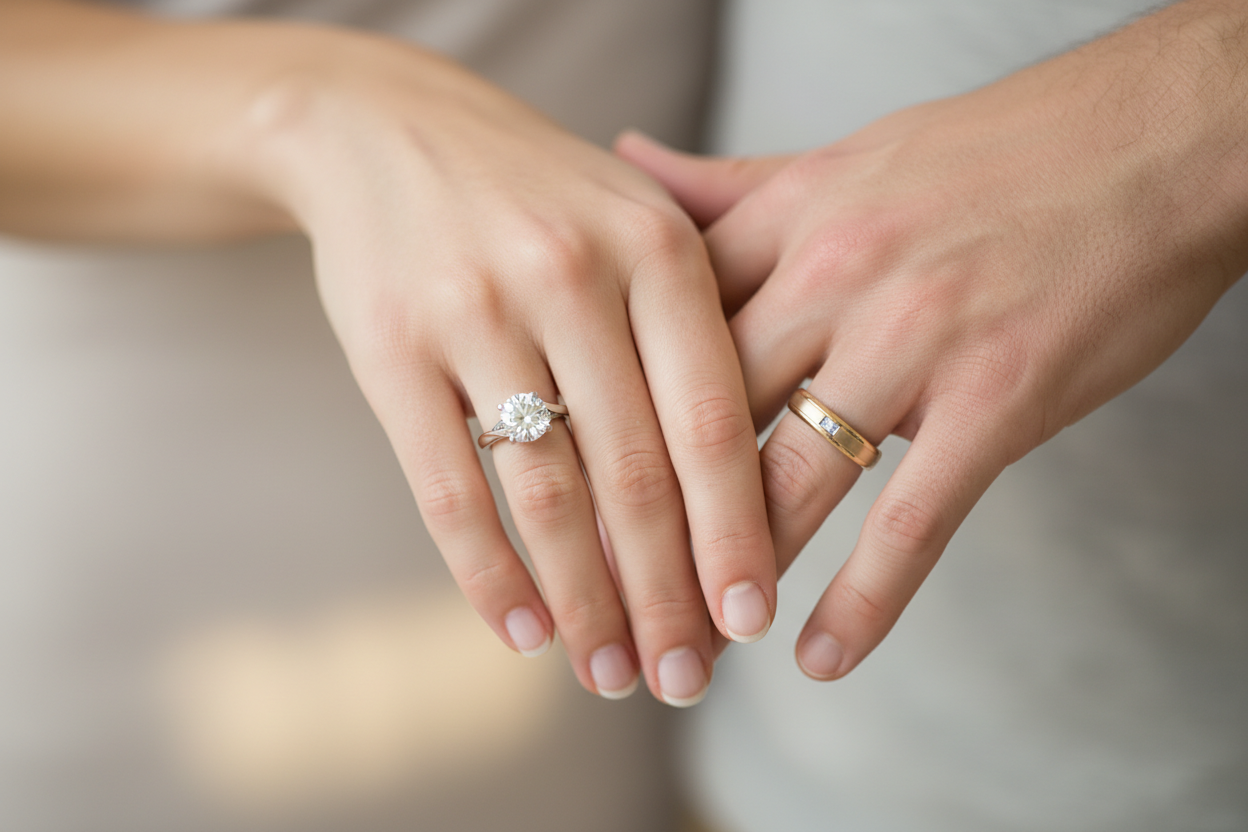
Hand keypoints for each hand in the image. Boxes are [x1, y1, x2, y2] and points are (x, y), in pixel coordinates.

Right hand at [0, 3, 775, 704]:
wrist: (390, 129)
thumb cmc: (543, 198)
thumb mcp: (639, 222)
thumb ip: (698, 330)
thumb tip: (745, 497)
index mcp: (658, 250)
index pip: (713, 421)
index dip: (736, 533)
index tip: (753, 622)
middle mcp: (572, 276)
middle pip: (638, 475)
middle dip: (668, 597)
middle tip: (687, 681)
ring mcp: (476, 311)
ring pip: (549, 494)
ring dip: (587, 604)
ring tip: (611, 676)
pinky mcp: (392, 347)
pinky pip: (449, 486)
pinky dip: (490, 574)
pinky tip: (524, 633)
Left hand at [618, 0, 1247, 679]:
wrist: (1153, 138)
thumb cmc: (992, 151)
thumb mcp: (840, 154)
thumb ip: (728, 184)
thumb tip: (627, 156)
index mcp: (787, 220)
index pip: (661, 335)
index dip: (602, 420)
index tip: (561, 489)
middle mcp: (831, 278)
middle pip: (702, 421)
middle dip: (646, 522)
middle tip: (603, 601)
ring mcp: (913, 340)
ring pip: (788, 479)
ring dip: (731, 576)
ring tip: (689, 648)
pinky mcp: (995, 399)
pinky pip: (911, 519)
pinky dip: (864, 600)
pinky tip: (818, 657)